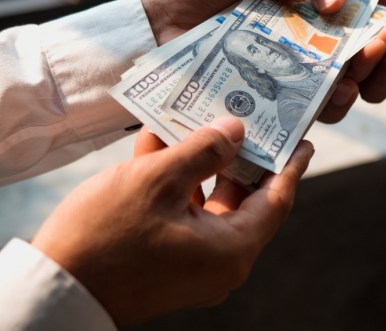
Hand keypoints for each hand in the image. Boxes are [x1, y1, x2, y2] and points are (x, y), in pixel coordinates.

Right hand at [31, 117, 313, 326]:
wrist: (56, 290)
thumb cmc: (106, 236)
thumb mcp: (157, 181)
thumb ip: (203, 151)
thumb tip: (236, 131)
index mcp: (232, 249)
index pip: (277, 199)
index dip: (290, 165)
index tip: (302, 139)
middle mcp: (220, 261)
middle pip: (243, 198)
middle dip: (239, 156)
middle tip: (245, 121)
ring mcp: (194, 262)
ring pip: (209, 201)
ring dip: (200, 163)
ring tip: (195, 123)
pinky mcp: (170, 259)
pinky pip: (184, 213)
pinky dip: (176, 183)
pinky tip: (160, 147)